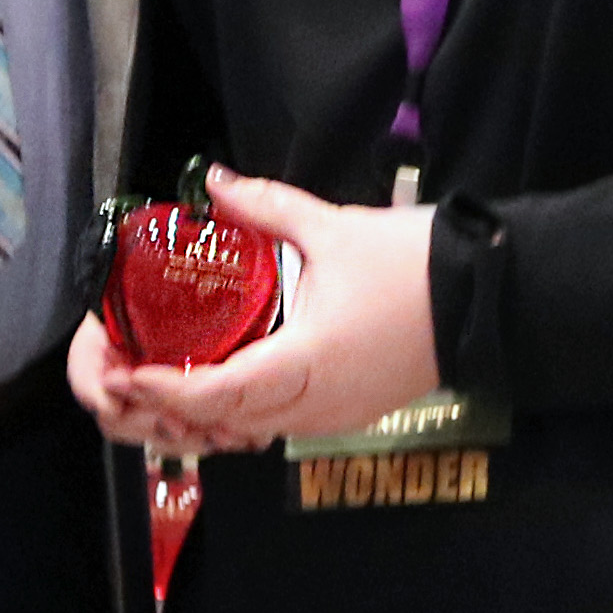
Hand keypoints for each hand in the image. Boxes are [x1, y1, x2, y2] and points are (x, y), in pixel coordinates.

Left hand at [68, 167, 439, 457]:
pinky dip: (239, 414)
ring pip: (250, 432)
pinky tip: (217, 386)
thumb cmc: (412, 265)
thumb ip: (264, 205)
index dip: (165, 389)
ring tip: (160, 383)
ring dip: (203, 416)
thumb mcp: (333, 227)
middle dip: (169, 409)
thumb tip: (211, 181)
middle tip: (126, 377)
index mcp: (305, 364)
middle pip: (225, 424)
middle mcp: (313, 405)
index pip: (218, 393)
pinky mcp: (345, 416)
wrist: (487, 299)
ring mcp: (331, 418)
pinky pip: (277, 427)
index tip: (126, 373)